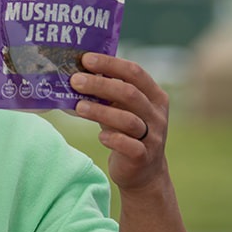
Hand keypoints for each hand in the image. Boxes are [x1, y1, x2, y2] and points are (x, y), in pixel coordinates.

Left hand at [69, 51, 167, 191]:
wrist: (145, 172)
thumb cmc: (127, 132)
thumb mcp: (123, 108)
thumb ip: (110, 92)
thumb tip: (79, 70)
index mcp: (154, 96)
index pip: (135, 72)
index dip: (110, 64)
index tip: (86, 59)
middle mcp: (157, 114)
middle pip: (130, 93)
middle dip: (100, 85)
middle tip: (75, 81)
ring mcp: (153, 137)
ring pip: (128, 120)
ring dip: (100, 111)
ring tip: (78, 107)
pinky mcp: (143, 157)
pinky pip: (129, 146)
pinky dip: (113, 139)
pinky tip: (100, 136)